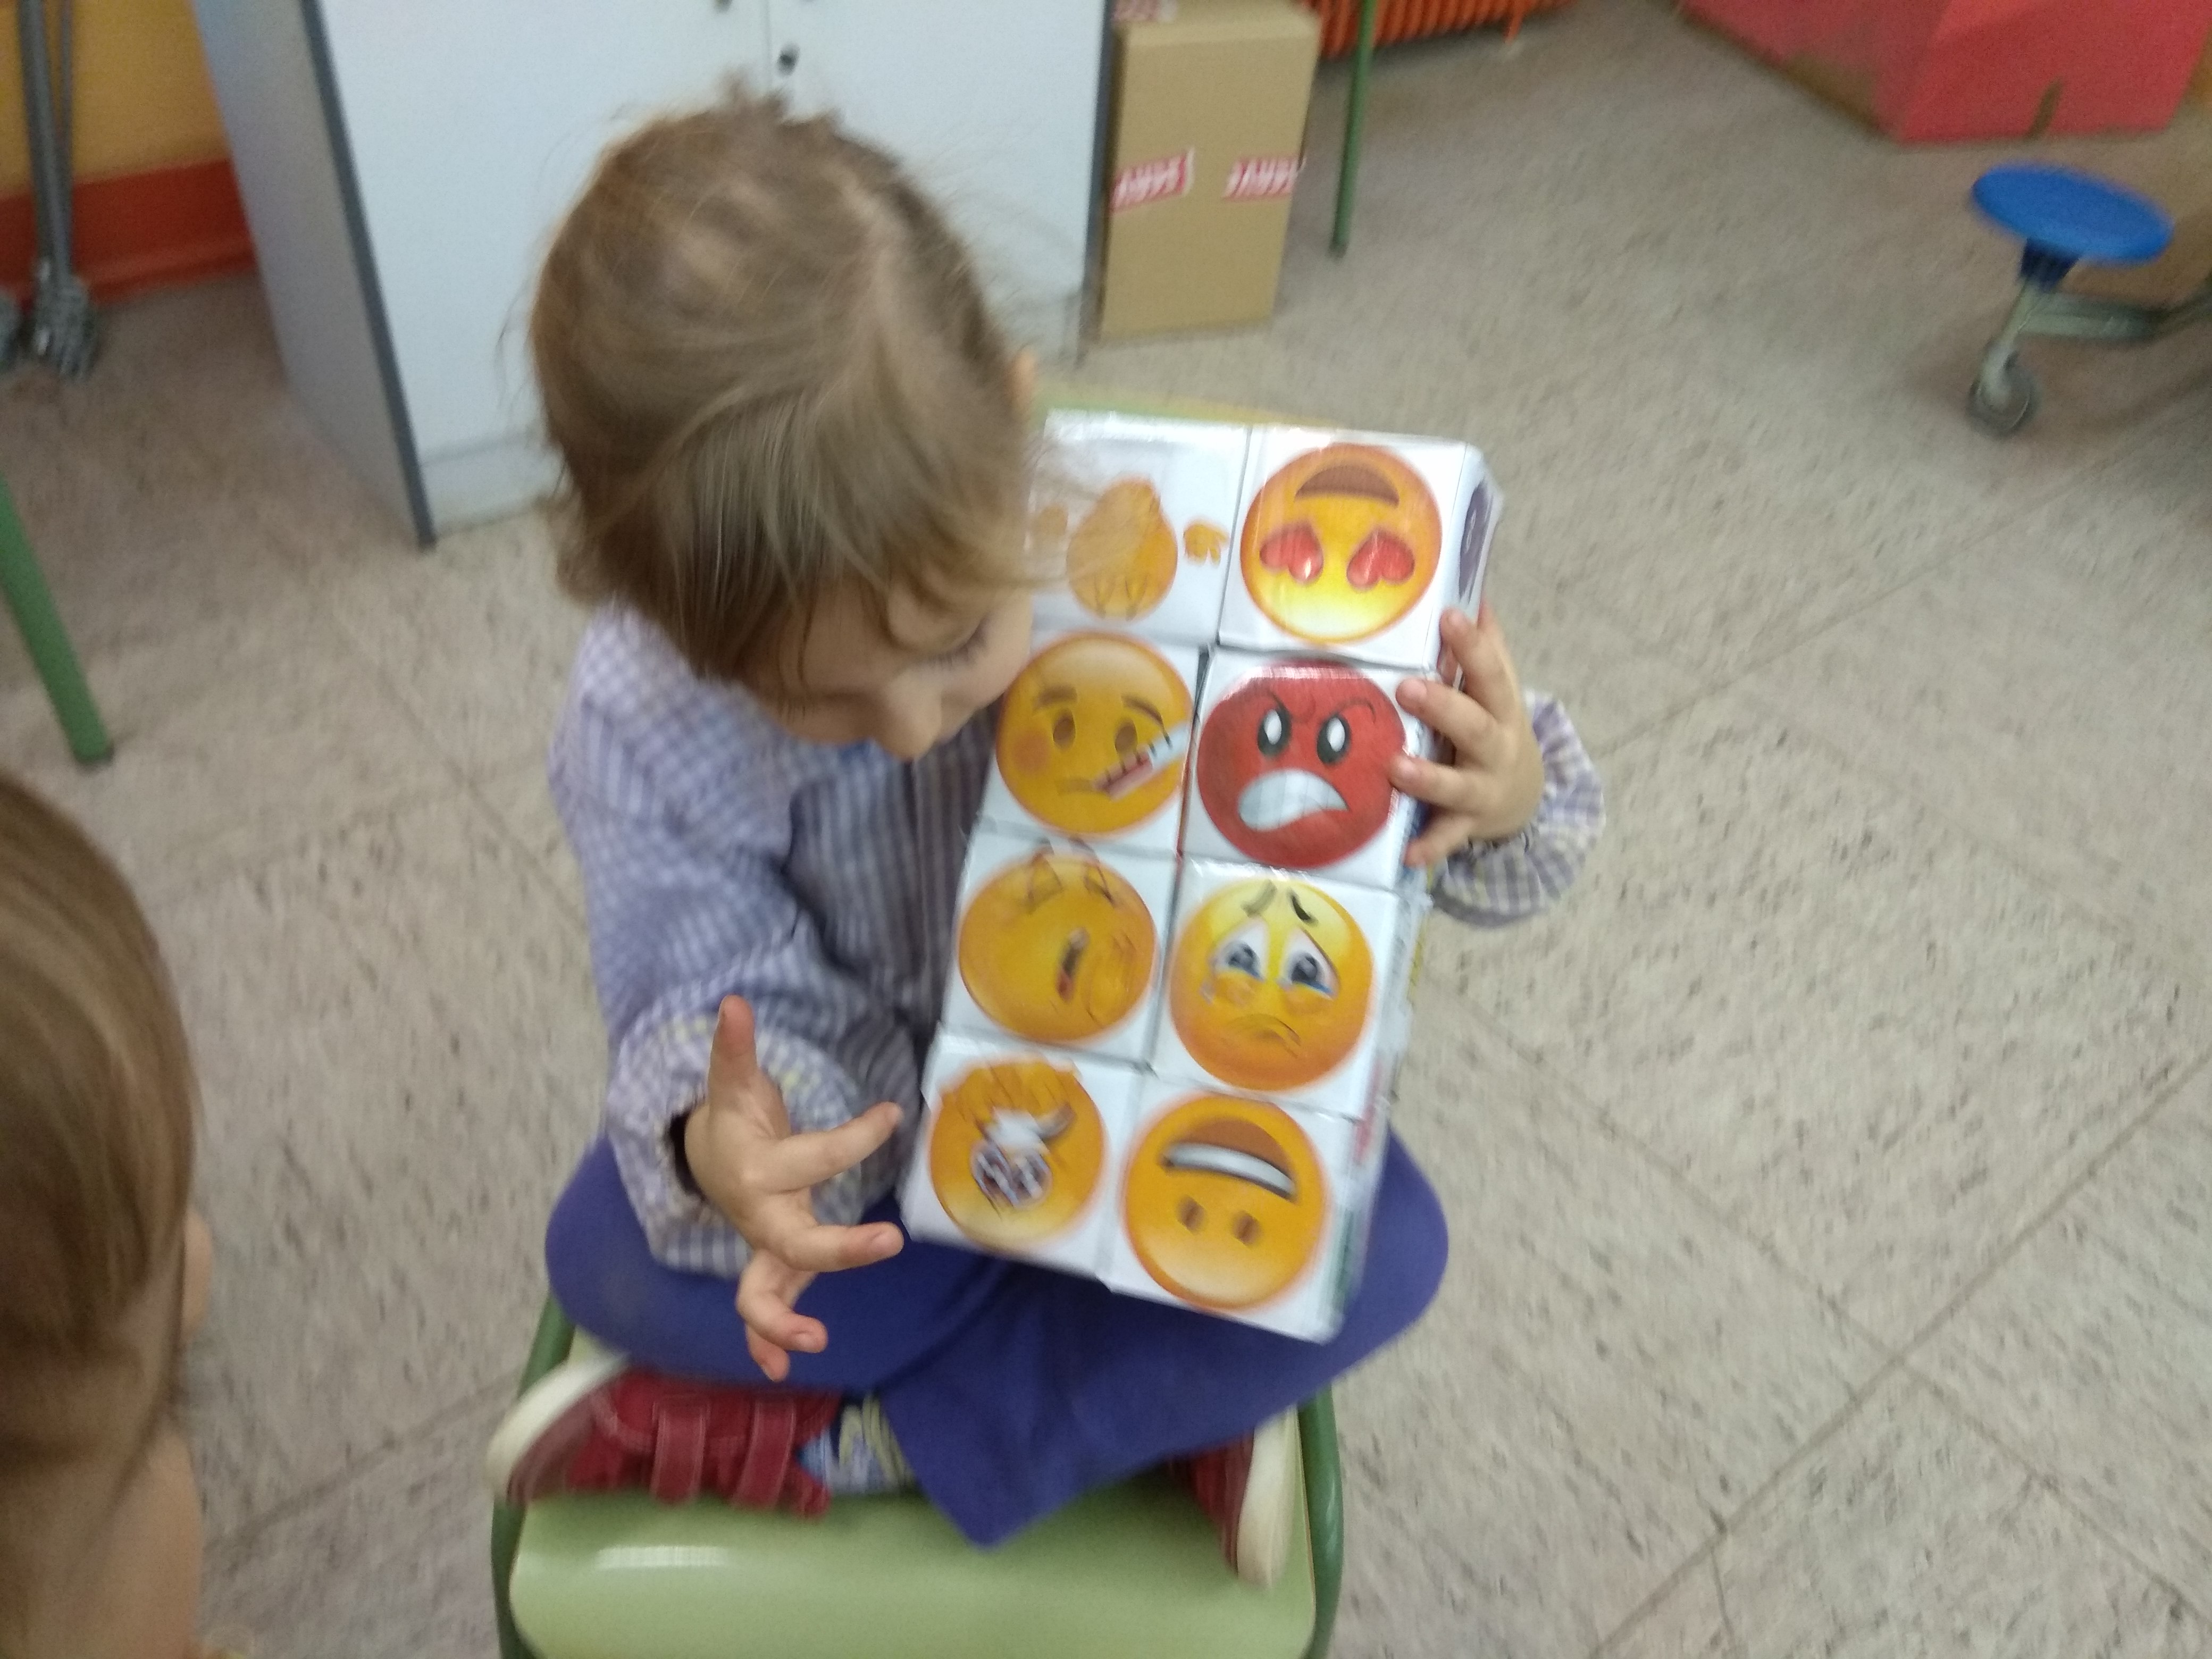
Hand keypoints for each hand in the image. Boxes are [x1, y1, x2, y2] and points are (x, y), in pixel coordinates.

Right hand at [683, 997, 904, 1380]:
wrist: (705, 1160)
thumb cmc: (734, 1122)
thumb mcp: (734, 1086)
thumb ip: (734, 1050)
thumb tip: (732, 1001)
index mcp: (760, 1171)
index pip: (816, 1156)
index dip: (855, 1137)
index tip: (891, 1114)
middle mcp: (760, 1216)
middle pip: (794, 1243)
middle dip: (838, 1248)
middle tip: (888, 1241)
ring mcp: (764, 1247)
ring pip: (763, 1293)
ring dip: (782, 1322)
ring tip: (815, 1343)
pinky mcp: (773, 1267)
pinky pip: (763, 1312)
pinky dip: (768, 1341)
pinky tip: (785, 1369)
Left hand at [1393, 605, 1544, 868]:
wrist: (1523, 797)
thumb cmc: (1495, 730)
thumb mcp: (1499, 692)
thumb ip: (1487, 648)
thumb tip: (1474, 593)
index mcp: (1502, 709)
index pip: (1491, 672)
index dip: (1472, 646)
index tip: (1449, 616)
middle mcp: (1497, 749)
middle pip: (1476, 727)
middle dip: (1444, 707)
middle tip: (1408, 687)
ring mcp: (1482, 790)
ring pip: (1459, 785)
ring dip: (1429, 777)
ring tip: (1396, 766)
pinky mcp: (1467, 824)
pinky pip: (1448, 837)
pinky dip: (1430, 847)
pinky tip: (1407, 855)